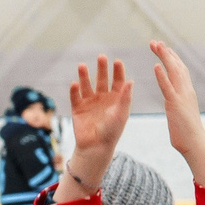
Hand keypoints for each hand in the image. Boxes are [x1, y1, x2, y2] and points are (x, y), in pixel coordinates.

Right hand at [53, 57, 131, 201]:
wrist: (95, 147)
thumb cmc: (112, 132)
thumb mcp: (121, 113)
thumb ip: (125, 97)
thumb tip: (130, 81)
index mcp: (116, 99)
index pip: (118, 81)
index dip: (118, 71)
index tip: (117, 61)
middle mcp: (103, 98)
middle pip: (102, 79)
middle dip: (102, 68)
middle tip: (102, 57)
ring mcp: (89, 102)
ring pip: (86, 85)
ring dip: (84, 76)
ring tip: (82, 65)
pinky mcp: (77, 108)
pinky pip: (75, 97)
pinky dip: (74, 90)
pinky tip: (74, 84)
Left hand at [150, 42, 204, 192]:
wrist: (194, 143)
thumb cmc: (186, 132)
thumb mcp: (181, 112)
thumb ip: (178, 102)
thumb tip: (174, 100)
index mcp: (186, 92)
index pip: (179, 69)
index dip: (171, 57)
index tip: (163, 47)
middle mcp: (186, 90)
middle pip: (176, 66)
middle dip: (166, 53)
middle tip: (154, 41)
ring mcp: (182, 96)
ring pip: (173, 72)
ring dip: (164, 57)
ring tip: (155, 46)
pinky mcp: (175, 104)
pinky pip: (168, 87)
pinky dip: (162, 76)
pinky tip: (156, 65)